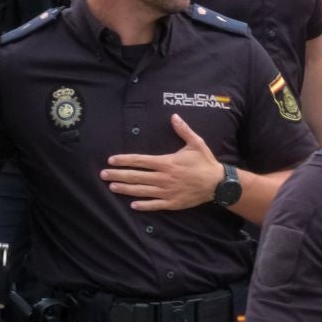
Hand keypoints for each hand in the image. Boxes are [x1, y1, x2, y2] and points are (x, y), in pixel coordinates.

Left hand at [103, 114, 225, 211]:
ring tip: (112, 187)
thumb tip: (174, 116)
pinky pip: (154, 204)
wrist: (218, 183)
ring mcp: (167, 191)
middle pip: (136, 176)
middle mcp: (163, 177)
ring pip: (141, 190)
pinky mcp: (172, 202)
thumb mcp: (196, 143)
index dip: (124, 160)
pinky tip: (132, 204)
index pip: (140, 161)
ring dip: (125, 189)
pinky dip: (142, 205)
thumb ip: (183, 130)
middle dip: (118, 175)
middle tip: (103, 175)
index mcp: (166, 162)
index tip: (111, 160)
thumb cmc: (205, 162)